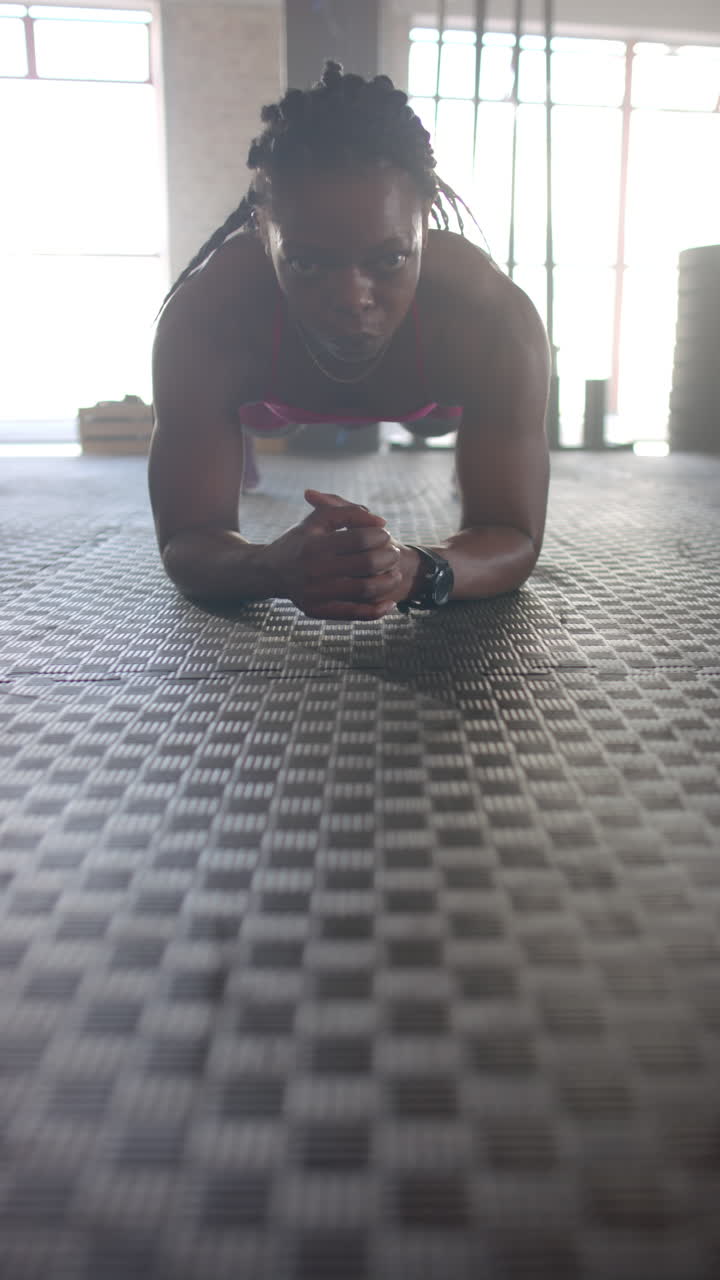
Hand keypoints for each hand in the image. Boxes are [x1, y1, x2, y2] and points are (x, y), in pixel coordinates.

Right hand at [262, 488, 410, 619]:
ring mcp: (315, 593)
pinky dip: (377, 611)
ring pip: (365, 590)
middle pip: (366, 564)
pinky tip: (390, 602)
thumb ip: (349, 512)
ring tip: (394, 573)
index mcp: (314, 545)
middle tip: (393, 553)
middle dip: (388, 557)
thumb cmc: (301, 540)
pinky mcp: (318, 611)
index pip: (359, 539)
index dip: (379, 536)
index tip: (384, 535)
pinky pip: (354, 614)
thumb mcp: (318, 519)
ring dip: (388, 582)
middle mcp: (313, 570)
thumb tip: (381, 524)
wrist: (271, 571)